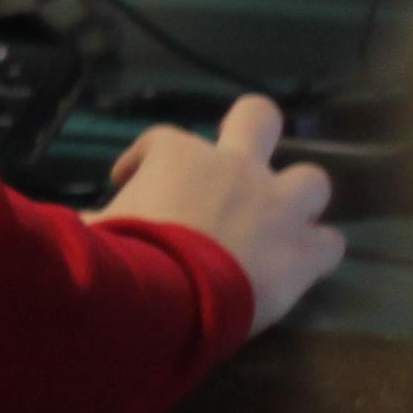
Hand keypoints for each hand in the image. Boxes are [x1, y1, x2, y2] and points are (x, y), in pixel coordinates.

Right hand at [98, 94, 345, 332]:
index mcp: (179, 156)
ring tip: (277, 220)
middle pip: (259, 117)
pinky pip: (330, 242)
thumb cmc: (124, 251)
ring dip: (296, 197)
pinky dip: (315, 251)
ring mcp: (278, 206)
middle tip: (238, 160)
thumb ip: (97, 217)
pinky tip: (297, 266)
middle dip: (253, 129)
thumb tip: (82, 225)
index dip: (143, 160)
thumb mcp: (95, 225)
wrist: (170, 295)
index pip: (158, 140)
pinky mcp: (305, 250)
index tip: (127, 185)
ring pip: (312, 179)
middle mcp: (236, 167)